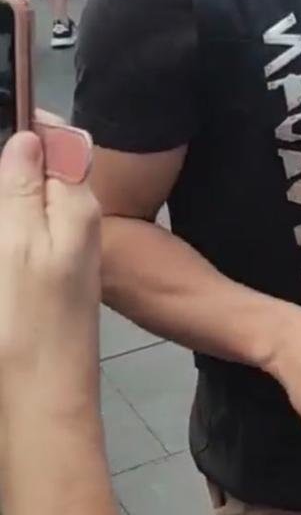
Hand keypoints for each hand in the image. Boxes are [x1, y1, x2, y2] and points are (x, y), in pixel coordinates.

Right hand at [0, 130, 100, 408]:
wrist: (43, 401)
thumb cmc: (27, 322)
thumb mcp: (20, 245)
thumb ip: (26, 189)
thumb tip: (30, 135)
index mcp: (79, 206)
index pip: (63, 141)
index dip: (29, 124)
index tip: (1, 112)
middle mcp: (79, 221)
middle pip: (47, 168)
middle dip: (15, 162)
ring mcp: (65, 250)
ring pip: (35, 201)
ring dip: (12, 196)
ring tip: (4, 215)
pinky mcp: (50, 275)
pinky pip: (31, 233)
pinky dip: (14, 225)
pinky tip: (6, 234)